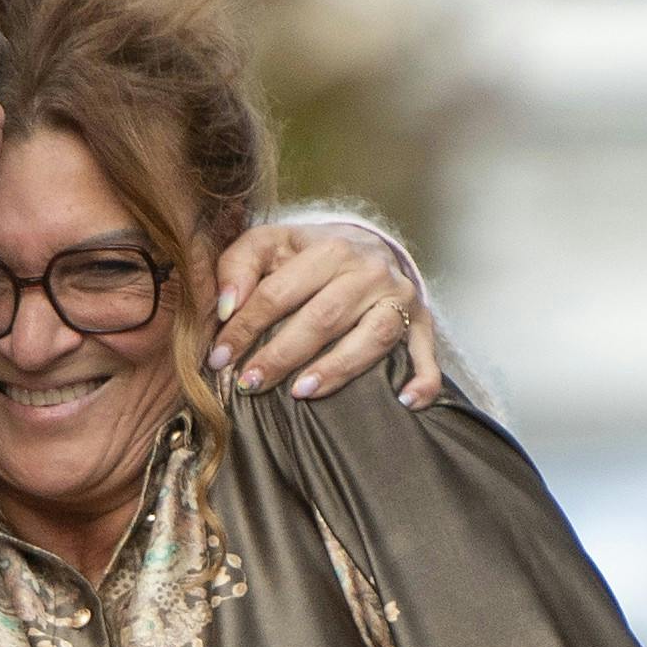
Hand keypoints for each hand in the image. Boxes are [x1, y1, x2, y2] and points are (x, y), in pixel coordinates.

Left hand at [210, 222, 445, 403]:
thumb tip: (224, 307)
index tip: (219, 357)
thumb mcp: (270, 244)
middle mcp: (370, 271)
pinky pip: (426, 355)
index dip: (244, 326)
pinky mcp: (423, 324)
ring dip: (338, 368)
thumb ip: (238, 266)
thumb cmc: (309, 255)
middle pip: (323, 317)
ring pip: (372, 337)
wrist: (369, 247)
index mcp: (329, 247)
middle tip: (249, 385)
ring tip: (301, 393)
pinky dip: (421, 380)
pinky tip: (404, 402)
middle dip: (281, 354)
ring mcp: (400, 298)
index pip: (278, 292)